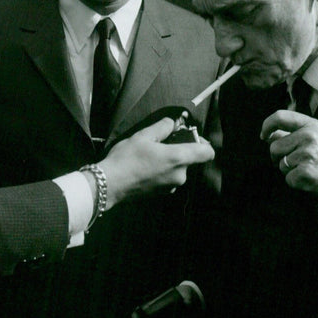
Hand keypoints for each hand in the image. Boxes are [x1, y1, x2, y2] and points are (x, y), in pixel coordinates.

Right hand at [99, 117, 214, 208]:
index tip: (189, 137)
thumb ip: (162, 127)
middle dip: (178, 150)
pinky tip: (145, 168)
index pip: (207, 153)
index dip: (203, 143)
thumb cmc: (126, 159)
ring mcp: (171, 187)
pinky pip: (168, 179)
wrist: (109, 185)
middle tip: (160, 144)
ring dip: (169, 162)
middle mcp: (179, 176)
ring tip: (149, 156)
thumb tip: (172, 123)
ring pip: (178, 169)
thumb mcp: (143, 136)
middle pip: (190, 160)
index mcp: (178, 159)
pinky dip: (161, 172)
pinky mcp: (162, 195)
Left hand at [260, 110, 317, 202]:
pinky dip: (295, 182)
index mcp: (312, 125)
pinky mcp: (305, 173)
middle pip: (274, 147)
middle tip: (297, 162)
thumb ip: (295, 132)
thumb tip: (269, 135)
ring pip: (280, 164)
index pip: (280, 117)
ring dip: (289, 170)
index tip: (264, 136)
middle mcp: (309, 137)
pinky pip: (287, 178)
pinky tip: (310, 179)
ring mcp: (307, 155)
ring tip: (308, 169)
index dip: (267, 126)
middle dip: (279, 157)